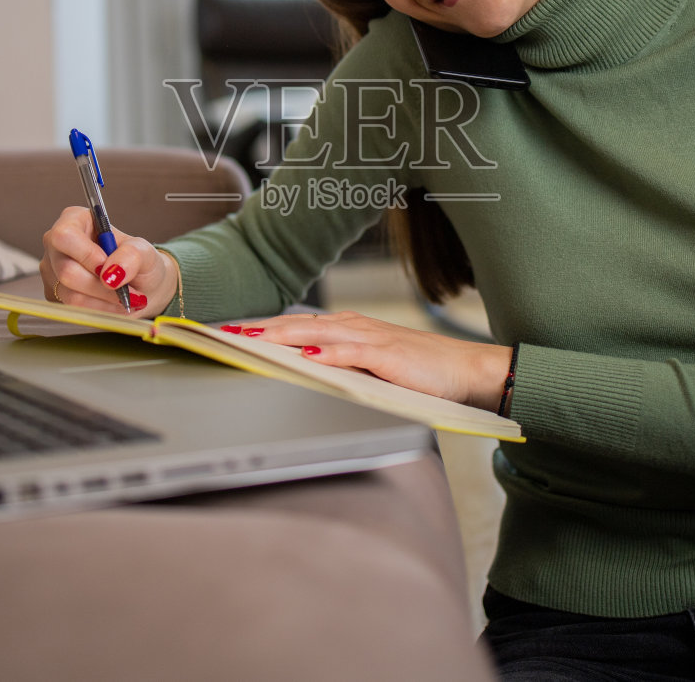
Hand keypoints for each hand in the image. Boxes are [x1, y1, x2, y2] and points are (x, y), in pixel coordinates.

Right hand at [39, 205, 175, 317]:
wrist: (139, 285)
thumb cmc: (137, 262)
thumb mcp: (144, 252)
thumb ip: (132, 255)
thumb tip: (111, 274)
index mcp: (75, 220)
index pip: (65, 235)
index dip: (87, 255)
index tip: (110, 269)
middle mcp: (56, 244)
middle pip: (66, 270)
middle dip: (101, 286)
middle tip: (126, 291)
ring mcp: (52, 269)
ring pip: (70, 294)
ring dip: (103, 301)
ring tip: (124, 298)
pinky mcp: (53, 293)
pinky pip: (72, 308)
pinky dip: (98, 309)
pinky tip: (112, 304)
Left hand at [246, 311, 512, 409]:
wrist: (464, 369)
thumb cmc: (419, 370)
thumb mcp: (370, 365)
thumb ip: (339, 364)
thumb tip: (301, 369)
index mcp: (349, 328)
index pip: (298, 324)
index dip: (265, 327)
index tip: (232, 333)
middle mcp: (356, 327)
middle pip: (301, 323)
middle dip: (264, 329)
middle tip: (230, 334)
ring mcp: (372, 339)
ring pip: (321, 332)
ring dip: (287, 336)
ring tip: (257, 340)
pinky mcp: (389, 355)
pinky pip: (355, 353)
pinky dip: (331, 353)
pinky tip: (310, 356)